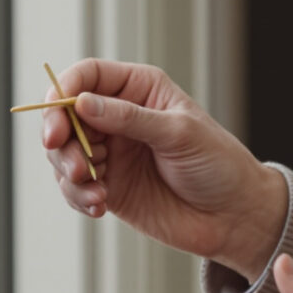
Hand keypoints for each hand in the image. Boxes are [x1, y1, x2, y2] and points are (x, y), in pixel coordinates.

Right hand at [41, 58, 287, 277]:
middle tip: (73, 164)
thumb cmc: (218, 164)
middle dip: (60, 140)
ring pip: (63, 154)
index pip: (88, 76)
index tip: (57, 116)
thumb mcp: (178, 133)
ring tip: (95, 190)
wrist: (235, 216)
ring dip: (69, 173)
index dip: (64, 90)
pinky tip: (99, 206)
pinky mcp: (108, 187)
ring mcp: (111, 153)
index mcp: (138, 89)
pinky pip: (75, 187)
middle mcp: (118, 117)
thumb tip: (81, 103)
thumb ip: (129, 118)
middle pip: (65, 116)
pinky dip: (78, 196)